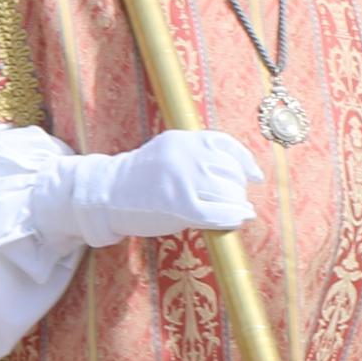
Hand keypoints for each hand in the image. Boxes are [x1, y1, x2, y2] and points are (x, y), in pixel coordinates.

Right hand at [71, 128, 261, 242]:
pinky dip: (233, 218)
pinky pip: (218, 214)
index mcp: (184, 139)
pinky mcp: (180, 206)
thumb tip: (233, 171)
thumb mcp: (166, 153)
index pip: (226, 145)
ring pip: (228, 193)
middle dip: (239, 188)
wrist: (106, 194)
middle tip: (237, 200)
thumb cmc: (139, 178)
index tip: (255, 176)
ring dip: (237, 204)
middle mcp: (186, 156)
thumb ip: (195, 155)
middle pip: (231, 171)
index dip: (245, 162)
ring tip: (237, 211)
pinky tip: (238, 220)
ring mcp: (183, 180)